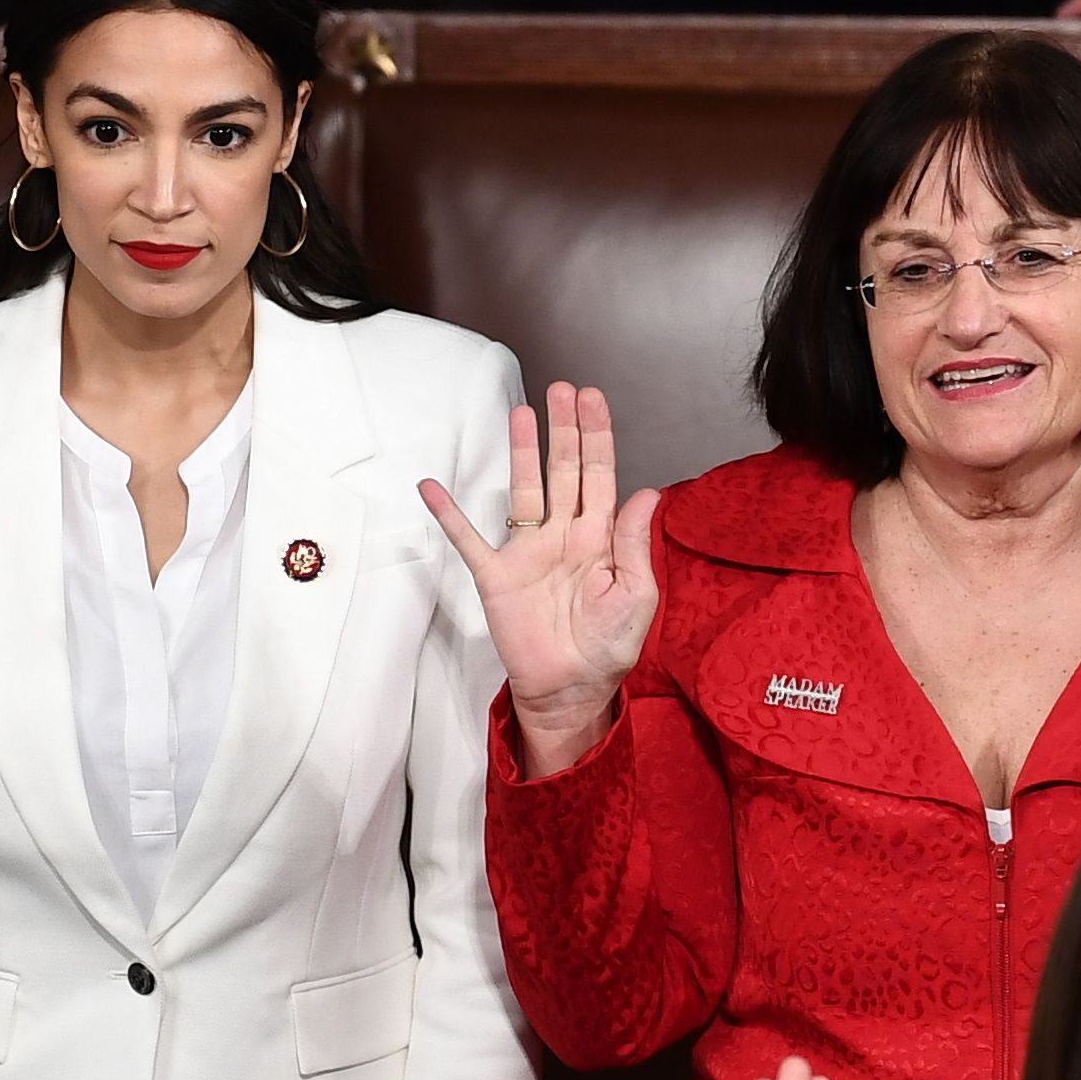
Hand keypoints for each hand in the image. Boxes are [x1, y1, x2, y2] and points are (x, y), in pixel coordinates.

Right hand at [415, 384, 655, 776]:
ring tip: (522, 414)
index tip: (593, 399)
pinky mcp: (497, 576)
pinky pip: (469, 540)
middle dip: (564, 430)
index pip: (600, 476)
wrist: (571, 690)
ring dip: (523, 453)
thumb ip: (634, 543)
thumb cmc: (608, 648)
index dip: (597, 437)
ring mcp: (528, 552)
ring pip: (524, 491)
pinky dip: (450, 514)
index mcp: (599, 539)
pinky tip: (432, 487)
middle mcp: (563, 536)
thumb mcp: (636, 595)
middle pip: (563, 471)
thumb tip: (648, 492)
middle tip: (562, 390)